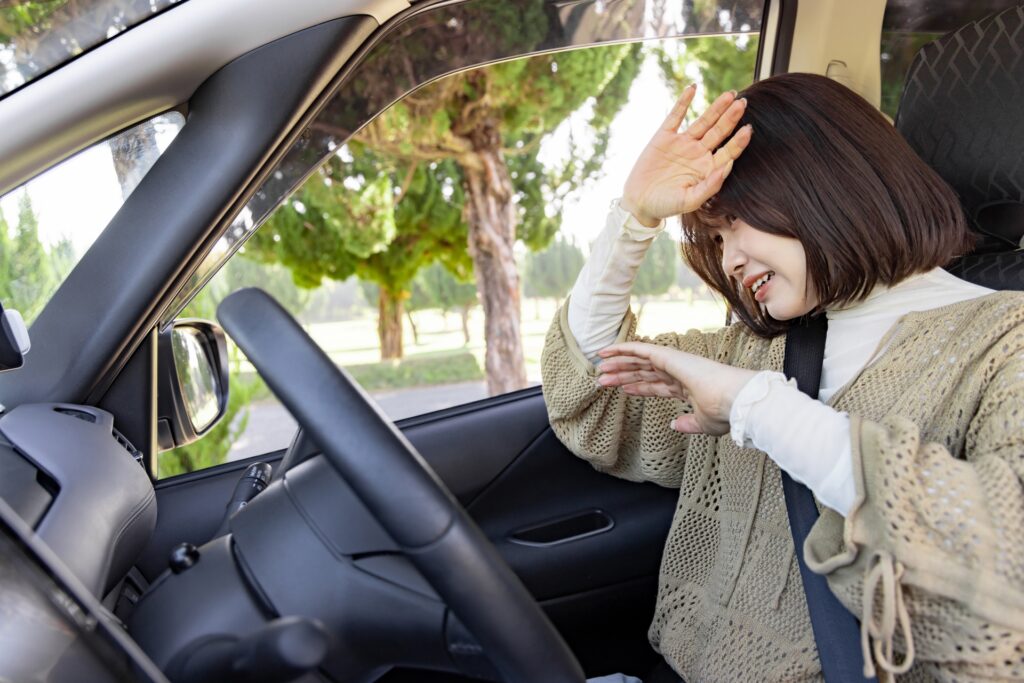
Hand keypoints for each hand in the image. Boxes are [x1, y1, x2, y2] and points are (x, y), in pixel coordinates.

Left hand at [596, 342, 756, 435]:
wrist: (735, 401)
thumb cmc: (726, 413)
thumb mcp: (703, 424)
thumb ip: (688, 424)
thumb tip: (674, 424)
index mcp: (688, 387)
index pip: (658, 385)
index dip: (639, 387)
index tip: (624, 389)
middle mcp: (679, 372)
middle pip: (645, 372)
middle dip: (624, 375)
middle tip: (603, 379)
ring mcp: (674, 362)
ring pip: (639, 361)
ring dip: (619, 363)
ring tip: (600, 366)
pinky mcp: (669, 356)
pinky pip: (640, 349)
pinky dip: (623, 348)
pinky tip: (607, 351)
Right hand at [621, 86, 751, 225]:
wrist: (639, 202)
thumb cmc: (666, 205)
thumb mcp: (688, 201)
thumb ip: (709, 187)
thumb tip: (726, 168)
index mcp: (707, 169)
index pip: (728, 151)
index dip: (738, 141)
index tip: (748, 129)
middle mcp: (698, 153)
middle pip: (719, 132)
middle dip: (731, 118)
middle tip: (743, 103)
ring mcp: (682, 143)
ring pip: (703, 121)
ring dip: (716, 108)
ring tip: (730, 94)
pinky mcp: (664, 137)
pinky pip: (676, 116)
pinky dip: (684, 102)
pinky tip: (693, 88)